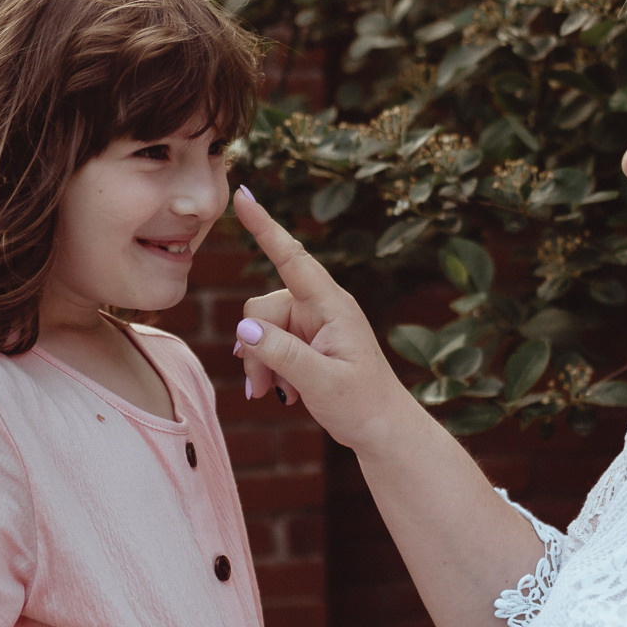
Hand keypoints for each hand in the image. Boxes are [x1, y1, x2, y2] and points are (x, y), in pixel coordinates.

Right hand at [231, 186, 415, 452]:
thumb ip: (282, 354)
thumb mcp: (321, 382)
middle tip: (261, 388)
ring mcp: (312, 324)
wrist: (383, 430)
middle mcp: (319, 308)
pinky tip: (281, 393)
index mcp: (331, 306)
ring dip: (260, 363)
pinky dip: (267, 368)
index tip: (243, 195)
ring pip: (260, 328)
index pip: (292, 258)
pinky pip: (268, 343)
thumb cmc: (362, 405)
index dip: (265, 227)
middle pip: (262, 307)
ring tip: (274, 394)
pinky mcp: (305, 341)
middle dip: (254, 345)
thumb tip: (245, 327)